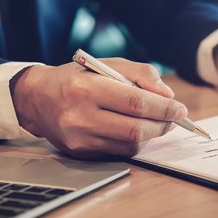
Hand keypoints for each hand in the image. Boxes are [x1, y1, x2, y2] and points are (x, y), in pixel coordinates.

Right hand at [10, 59, 186, 157]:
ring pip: (130, 144)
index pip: (135, 103)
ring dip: (151, 135)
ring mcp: (79, 139)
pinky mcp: (80, 153)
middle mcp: (80, 117)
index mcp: (86, 89)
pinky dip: (135, 142)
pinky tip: (137, 130)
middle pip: (135, 129)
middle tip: (174, 119)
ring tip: (158, 123)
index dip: (164, 108)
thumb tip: (167, 96)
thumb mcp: (108, 64)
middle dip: (162, 125)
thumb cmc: (77, 77)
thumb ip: (141, 74)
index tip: (180, 109)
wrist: (37, 99)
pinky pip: (118, 152)